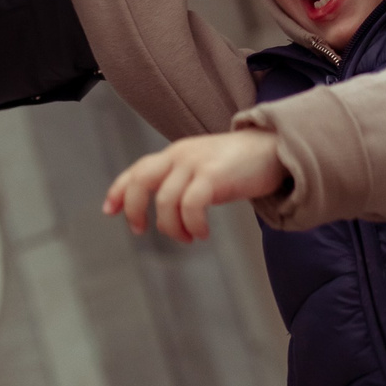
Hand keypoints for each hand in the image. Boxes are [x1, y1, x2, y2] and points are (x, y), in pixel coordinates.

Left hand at [104, 129, 285, 242]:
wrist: (277, 148)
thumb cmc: (242, 164)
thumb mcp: (204, 167)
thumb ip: (183, 179)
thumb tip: (165, 209)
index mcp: (176, 153)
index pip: (137, 169)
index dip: (119, 189)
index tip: (109, 210)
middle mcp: (181, 154)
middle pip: (141, 180)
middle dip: (134, 209)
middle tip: (140, 230)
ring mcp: (197, 163)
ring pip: (166, 200)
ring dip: (172, 227)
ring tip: (188, 237)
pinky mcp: (215, 175)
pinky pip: (191, 205)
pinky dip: (192, 225)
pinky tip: (201, 233)